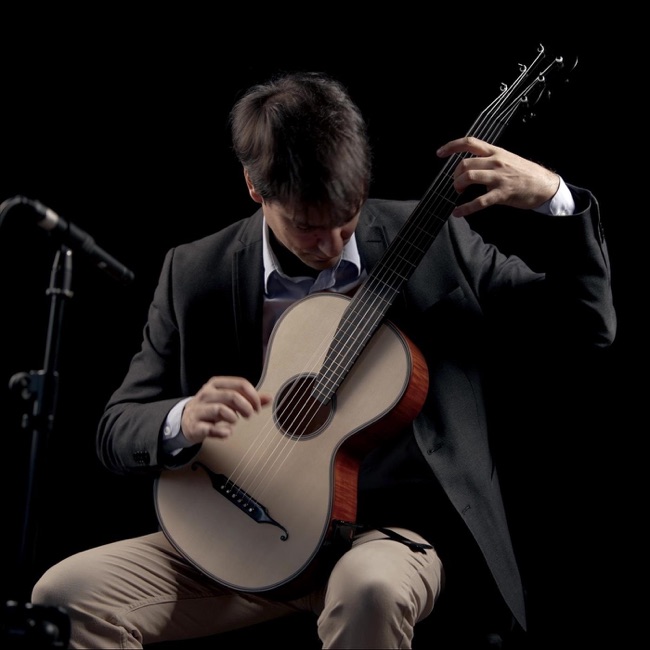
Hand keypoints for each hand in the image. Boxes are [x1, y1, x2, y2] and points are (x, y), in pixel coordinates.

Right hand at [180, 376, 271, 442]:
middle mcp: (207, 394)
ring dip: (233, 417)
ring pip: (220, 409)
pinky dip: (222, 432)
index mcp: (217, 384)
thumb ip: (250, 399)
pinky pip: (210, 428)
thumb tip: (269, 398)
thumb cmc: (211, 407)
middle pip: (232, 396)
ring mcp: (200, 409)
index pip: (240, 384)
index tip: (257, 407)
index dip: (253, 396)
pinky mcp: (196, 425)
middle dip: (246, 407)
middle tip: (249, 415)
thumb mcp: (229, 399)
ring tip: (235, 421)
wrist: (186, 420)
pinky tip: (227, 432)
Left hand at [436, 136, 559, 217]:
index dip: (452, 146)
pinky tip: (458, 212)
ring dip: (458, 186)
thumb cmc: (525, 173)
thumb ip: (489, 160)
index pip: (469, 142)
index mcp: (496, 152)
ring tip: (457, 193)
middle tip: (456, 184)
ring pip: (469, 177)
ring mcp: (499, 177)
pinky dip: (465, 208)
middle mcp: (496, 161)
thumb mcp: (507, 159)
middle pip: (465, 163)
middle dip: (455, 175)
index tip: (440, 153)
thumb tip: (470, 166)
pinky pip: (479, 201)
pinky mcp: (502, 193)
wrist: (545, 185)